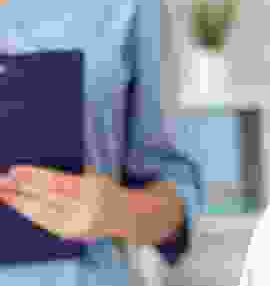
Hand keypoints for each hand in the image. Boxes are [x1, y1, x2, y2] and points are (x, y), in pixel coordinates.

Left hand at [0, 165, 131, 240]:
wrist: (124, 215)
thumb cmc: (105, 193)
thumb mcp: (92, 179)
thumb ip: (66, 180)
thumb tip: (31, 178)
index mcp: (90, 187)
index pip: (56, 180)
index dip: (33, 176)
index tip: (14, 171)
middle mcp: (84, 205)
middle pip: (45, 196)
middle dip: (21, 189)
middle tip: (2, 183)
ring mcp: (77, 220)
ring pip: (42, 211)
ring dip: (21, 202)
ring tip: (5, 194)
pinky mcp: (71, 232)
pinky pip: (46, 222)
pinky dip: (32, 213)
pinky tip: (21, 207)